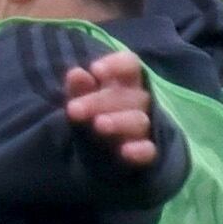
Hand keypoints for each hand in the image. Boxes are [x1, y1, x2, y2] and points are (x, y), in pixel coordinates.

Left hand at [62, 48, 159, 165]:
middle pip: (129, 95)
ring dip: (118, 122)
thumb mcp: (80, 100)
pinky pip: (149, 150)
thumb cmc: (89, 118)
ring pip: (139, 120)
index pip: (130, 65)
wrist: (93, 158)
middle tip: (73, 109)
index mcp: (126, 83)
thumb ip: (78, 88)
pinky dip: (139, 150)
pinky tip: (125, 151)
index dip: (116, 65)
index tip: (95, 70)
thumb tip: (76, 74)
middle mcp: (139, 102)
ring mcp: (145, 128)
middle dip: (99, 101)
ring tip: (98, 124)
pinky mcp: (147, 152)